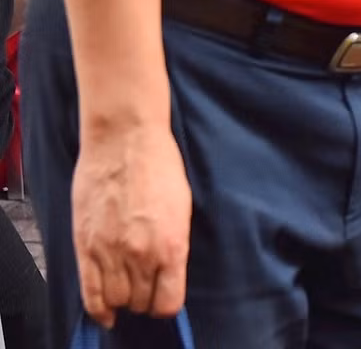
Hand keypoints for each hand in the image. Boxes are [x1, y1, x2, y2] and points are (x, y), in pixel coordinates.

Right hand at [71, 121, 192, 326]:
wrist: (125, 141)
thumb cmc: (160, 167)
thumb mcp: (182, 208)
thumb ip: (173, 245)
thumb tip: (168, 272)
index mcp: (173, 245)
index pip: (169, 301)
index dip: (166, 304)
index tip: (165, 298)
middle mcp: (142, 255)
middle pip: (141, 302)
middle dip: (145, 299)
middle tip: (145, 287)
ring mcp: (110, 253)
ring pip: (116, 301)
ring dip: (122, 300)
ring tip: (126, 288)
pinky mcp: (85, 247)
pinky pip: (89, 293)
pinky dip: (98, 308)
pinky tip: (104, 312)